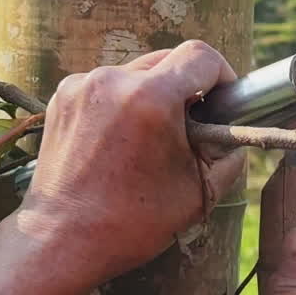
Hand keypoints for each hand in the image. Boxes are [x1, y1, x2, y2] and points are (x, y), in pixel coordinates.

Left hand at [16, 41, 245, 286]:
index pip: (201, 56)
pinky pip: (108, 86)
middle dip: (188, 87)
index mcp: (151, 100)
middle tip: (191, 126)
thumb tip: (233, 130)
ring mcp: (83, 85)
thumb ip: (228, 153)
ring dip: (153, 95)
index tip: (224, 100)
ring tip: (150, 139)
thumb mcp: (199, 192)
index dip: (223, 74)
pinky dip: (122, 104)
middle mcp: (113, 81)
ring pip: (137, 72)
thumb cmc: (133, 222)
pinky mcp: (63, 96)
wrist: (62, 238)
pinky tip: (121, 141)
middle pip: (168, 60)